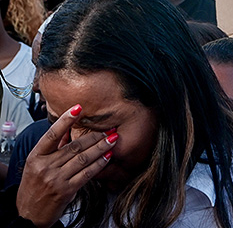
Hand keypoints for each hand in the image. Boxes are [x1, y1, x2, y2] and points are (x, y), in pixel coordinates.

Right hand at [16, 105, 116, 227]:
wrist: (28, 215)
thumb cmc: (33, 187)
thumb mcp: (36, 165)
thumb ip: (53, 147)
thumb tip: (67, 129)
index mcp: (35, 157)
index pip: (52, 135)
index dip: (65, 120)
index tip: (78, 108)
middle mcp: (44, 166)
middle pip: (74, 146)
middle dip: (94, 136)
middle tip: (109, 128)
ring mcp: (55, 179)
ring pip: (83, 158)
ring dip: (100, 147)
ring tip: (113, 139)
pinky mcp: (65, 191)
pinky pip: (86, 174)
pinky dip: (99, 164)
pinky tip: (107, 156)